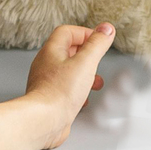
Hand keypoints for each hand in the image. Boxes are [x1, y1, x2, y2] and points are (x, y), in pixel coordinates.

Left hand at [25, 24, 113, 148]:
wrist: (44, 120)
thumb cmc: (59, 93)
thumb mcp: (86, 63)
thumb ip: (97, 44)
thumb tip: (106, 29)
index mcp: (51, 51)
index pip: (67, 32)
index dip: (85, 33)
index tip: (99, 40)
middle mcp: (46, 65)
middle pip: (68, 51)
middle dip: (87, 55)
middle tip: (97, 60)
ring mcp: (46, 82)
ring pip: (68, 72)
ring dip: (85, 75)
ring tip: (95, 83)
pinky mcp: (50, 99)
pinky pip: (65, 89)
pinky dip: (78, 91)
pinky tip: (84, 99)